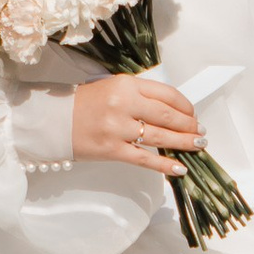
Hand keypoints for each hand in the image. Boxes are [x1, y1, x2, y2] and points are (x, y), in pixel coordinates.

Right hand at [72, 71, 202, 169]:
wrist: (53, 120)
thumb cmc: (84, 104)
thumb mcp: (113, 88)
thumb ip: (140, 96)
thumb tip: (172, 111)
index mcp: (126, 85)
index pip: (166, 94)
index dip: (185, 107)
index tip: (193, 114)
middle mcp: (124, 104)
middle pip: (168, 116)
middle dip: (188, 126)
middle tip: (200, 133)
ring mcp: (118, 128)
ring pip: (160, 137)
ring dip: (183, 143)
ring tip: (197, 146)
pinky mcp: (112, 149)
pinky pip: (145, 158)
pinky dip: (165, 164)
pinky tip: (179, 168)